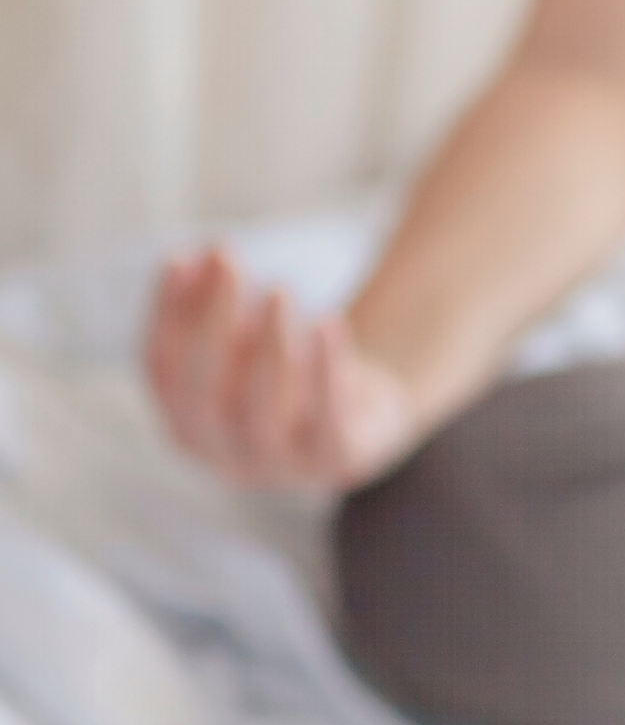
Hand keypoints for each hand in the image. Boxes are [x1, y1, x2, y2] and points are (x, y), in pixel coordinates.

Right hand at [144, 247, 419, 490]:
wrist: (365, 417)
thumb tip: (193, 258)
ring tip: (279, 290)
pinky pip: (328, 417)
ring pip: (264, 407)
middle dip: (211, 322)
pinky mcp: (336, 461)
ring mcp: (282, 467)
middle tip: (226, 263)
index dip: (166, 314)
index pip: (161, 371)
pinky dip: (326, 368)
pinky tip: (327, 321)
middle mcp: (226, 458)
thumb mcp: (241, 340)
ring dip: (269, 343)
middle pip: (203, 393)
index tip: (180, 257)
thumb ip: (211, 305)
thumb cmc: (285, 372)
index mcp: (187, 430)